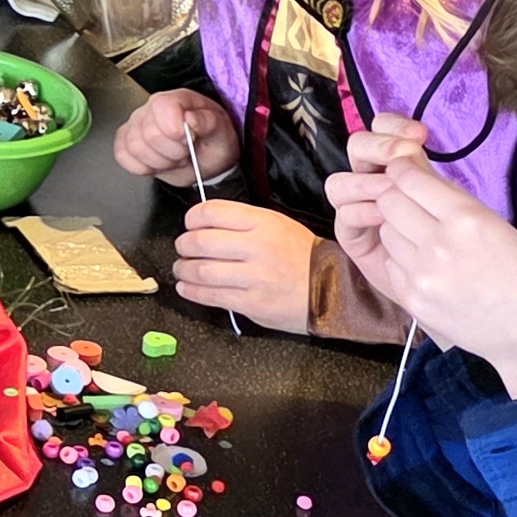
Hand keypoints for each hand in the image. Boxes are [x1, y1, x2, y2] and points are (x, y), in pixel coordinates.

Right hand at [112, 87, 241, 184]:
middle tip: (185, 153)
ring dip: (158, 162)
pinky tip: (156, 163)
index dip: (173, 129)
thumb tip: (190, 118)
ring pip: (134, 147)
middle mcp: (151, 109)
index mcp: (176, 100)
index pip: (162, 106)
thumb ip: (209, 122)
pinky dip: (142, 166)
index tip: (187, 141)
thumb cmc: (212, 142)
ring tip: (172, 159)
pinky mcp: (125, 141)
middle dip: (171, 152)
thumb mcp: (222, 132)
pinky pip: (122, 155)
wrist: (204, 159)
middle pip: (148, 133)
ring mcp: (135, 125)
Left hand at [173, 197, 323, 328]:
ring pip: (201, 271)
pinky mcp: (252, 303)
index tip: (190, 225)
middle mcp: (256, 247)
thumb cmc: (301, 255)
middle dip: (183, 246)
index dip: (191, 219)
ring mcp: (254, 277)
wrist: (334, 288)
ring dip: (183, 270)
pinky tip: (187, 288)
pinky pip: (211, 296)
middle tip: (183, 249)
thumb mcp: (277, 224)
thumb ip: (242, 222)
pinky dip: (191, 291)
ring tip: (182, 270)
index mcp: (261, 222)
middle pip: (199, 241)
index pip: (210, 212)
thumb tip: (204, 224)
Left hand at [326, 150, 516, 395]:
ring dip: (397, 228)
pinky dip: (400, 259)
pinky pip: (390, 264)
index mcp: (467, 220)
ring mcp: (421, 275)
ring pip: (385, 232)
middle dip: (395, 196)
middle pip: (388, 202)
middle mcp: (438, 244)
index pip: (410, 179)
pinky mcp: (412, 299)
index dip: (403, 169)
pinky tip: (424, 265)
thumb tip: (421, 177)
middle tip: (410, 202)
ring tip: (421, 236)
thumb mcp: (500, 227)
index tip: (405, 169)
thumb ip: (457, 205)